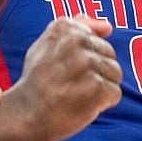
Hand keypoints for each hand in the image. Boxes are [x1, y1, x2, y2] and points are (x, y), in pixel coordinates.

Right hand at [4, 15, 122, 140]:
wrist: (26, 113)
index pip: (97, 40)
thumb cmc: (38, 80)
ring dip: (101, 88)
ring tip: (78, 94)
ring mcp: (87, 63)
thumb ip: (78, 28)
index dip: (85, 58)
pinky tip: (82, 104)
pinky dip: (102, 103)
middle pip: (109, 55)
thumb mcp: (48, 44)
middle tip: (72, 83)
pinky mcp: (96, 86)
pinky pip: (114, 93)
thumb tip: (107, 26)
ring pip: (115, 74)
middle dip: (96, 72)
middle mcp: (76, 41)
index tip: (66, 68)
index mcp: (65, 27)